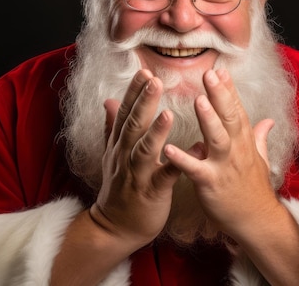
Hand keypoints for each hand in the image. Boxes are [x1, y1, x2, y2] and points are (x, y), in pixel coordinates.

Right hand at [90, 69, 181, 248]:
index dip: (134, 91)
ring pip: (144, 150)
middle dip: (143, 102)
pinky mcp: (150, 193)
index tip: (144, 71)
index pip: (126, 112)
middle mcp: (125, 156)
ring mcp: (137, 175)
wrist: (115, 227)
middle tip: (154, 79)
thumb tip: (109, 101)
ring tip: (168, 113)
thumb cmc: (120, 187)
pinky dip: (175, 165)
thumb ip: (112, 127)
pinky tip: (190, 152)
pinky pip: (164, 178)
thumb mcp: (111, 154)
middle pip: (133, 125)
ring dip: (156, 132)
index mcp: (120, 144)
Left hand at [163, 68, 277, 238]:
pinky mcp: (210, 184)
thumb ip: (259, 137)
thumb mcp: (260, 159)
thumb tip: (268, 120)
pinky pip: (194, 170)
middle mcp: (236, 150)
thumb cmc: (253, 189)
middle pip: (229, 118)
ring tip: (198, 100)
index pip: (237, 110)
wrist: (256, 221)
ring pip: (217, 139)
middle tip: (209, 73)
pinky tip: (167, 148)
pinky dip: (181, 159)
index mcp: (244, 142)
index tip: (220, 70)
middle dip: (220, 95)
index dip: (229, 90)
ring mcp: (224, 167)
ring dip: (208, 120)